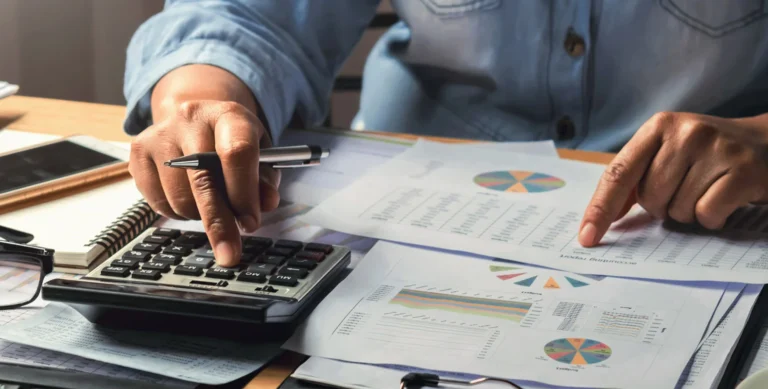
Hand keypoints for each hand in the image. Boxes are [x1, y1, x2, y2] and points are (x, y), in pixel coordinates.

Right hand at [129, 100, 280, 265]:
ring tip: (212, 208)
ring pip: (179, 196)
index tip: (250, 224)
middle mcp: (191, 118)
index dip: (244, 193)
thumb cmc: (233, 142)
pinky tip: (190, 200)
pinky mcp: (138, 151)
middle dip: (219, 223)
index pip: (237, 152)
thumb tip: (266, 204)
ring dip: (198, 216)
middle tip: (230, 253)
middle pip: (204, 180)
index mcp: (229, 115)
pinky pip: (157, 201)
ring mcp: (160, 134)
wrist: (197, 118)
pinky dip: (177, 212)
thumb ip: (265, 180)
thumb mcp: (260, 155)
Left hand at [579, 112, 767, 246]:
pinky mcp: (743, 170)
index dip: (600, 208)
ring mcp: (716, 149)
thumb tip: (603, 217)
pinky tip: (724, 200)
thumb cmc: (709, 155)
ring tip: (707, 190)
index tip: (587, 237)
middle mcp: (685, 132)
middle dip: (662, 206)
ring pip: (677, 209)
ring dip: (688, 212)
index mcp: (659, 127)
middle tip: (686, 190)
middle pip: (649, 198)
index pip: (618, 173)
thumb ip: (636, 179)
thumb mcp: (670, 152)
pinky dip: (712, 218)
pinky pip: (706, 214)